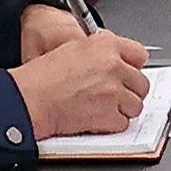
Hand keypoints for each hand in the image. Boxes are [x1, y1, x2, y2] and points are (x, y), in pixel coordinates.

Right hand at [12, 17, 153, 138]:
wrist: (30, 98)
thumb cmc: (42, 77)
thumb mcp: (73, 49)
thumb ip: (100, 51)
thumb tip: (116, 60)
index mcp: (105, 45)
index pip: (140, 55)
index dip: (133, 67)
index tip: (128, 74)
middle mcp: (113, 66)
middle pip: (141, 83)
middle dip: (129, 92)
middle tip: (114, 95)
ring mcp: (113, 91)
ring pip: (135, 105)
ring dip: (122, 109)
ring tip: (103, 108)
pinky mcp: (108, 114)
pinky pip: (123, 123)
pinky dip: (111, 125)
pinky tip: (97, 118)